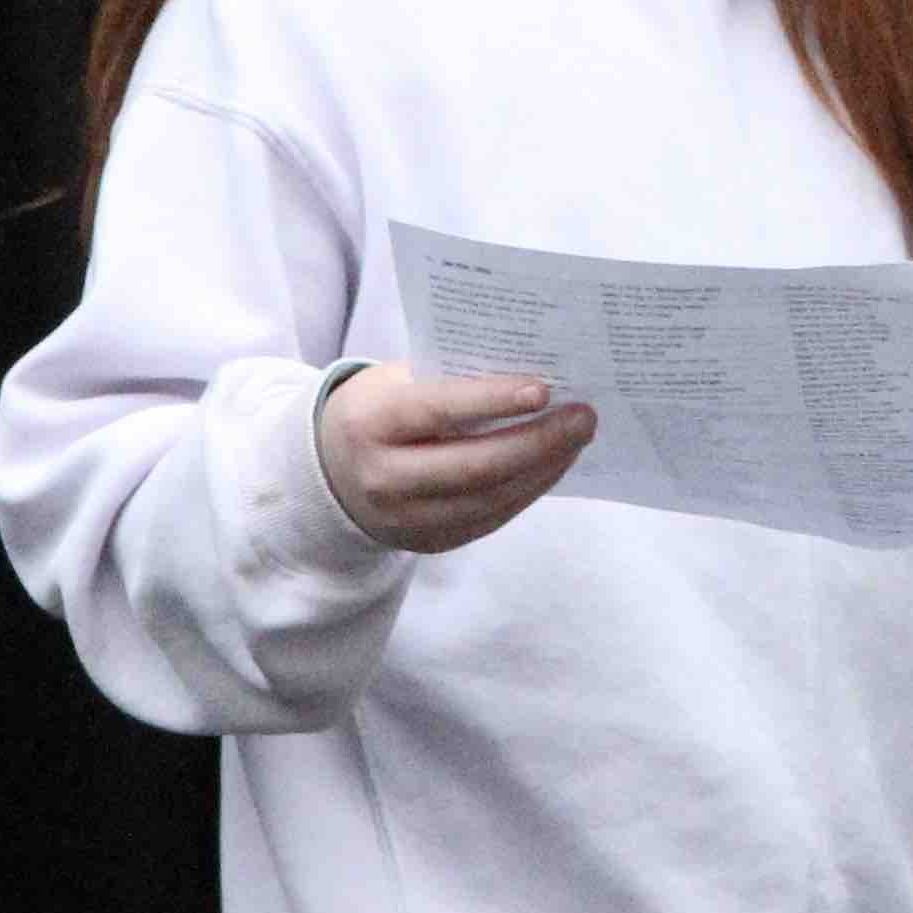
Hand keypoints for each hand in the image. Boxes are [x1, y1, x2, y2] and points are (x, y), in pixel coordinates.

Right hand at [311, 364, 593, 553]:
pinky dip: (528, 490)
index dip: (491, 400)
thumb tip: (535, 370)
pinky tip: (554, 464)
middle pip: (472, 466)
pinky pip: (489, 519)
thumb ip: (452, 379)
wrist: (327, 471)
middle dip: (538, 442)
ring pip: (488, 499)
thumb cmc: (379, 410)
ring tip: (578, 438)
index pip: (437, 412)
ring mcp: (402, 519)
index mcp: (369, 424)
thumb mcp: (397, 382)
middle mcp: (381, 478)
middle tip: (585, 417)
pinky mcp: (426, 542)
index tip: (543, 389)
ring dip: (544, 468)